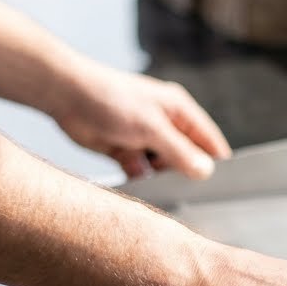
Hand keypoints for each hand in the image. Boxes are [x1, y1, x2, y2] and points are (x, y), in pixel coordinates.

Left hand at [53, 64, 230, 178]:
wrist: (66, 96)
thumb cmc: (111, 99)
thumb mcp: (152, 128)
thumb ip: (180, 152)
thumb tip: (206, 172)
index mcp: (179, 111)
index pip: (208, 141)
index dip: (216, 163)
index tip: (220, 188)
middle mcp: (166, 124)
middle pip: (187, 158)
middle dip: (184, 174)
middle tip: (182, 189)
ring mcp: (145, 138)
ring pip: (163, 168)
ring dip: (159, 177)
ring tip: (153, 178)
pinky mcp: (126, 150)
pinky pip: (141, 172)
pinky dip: (139, 177)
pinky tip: (133, 174)